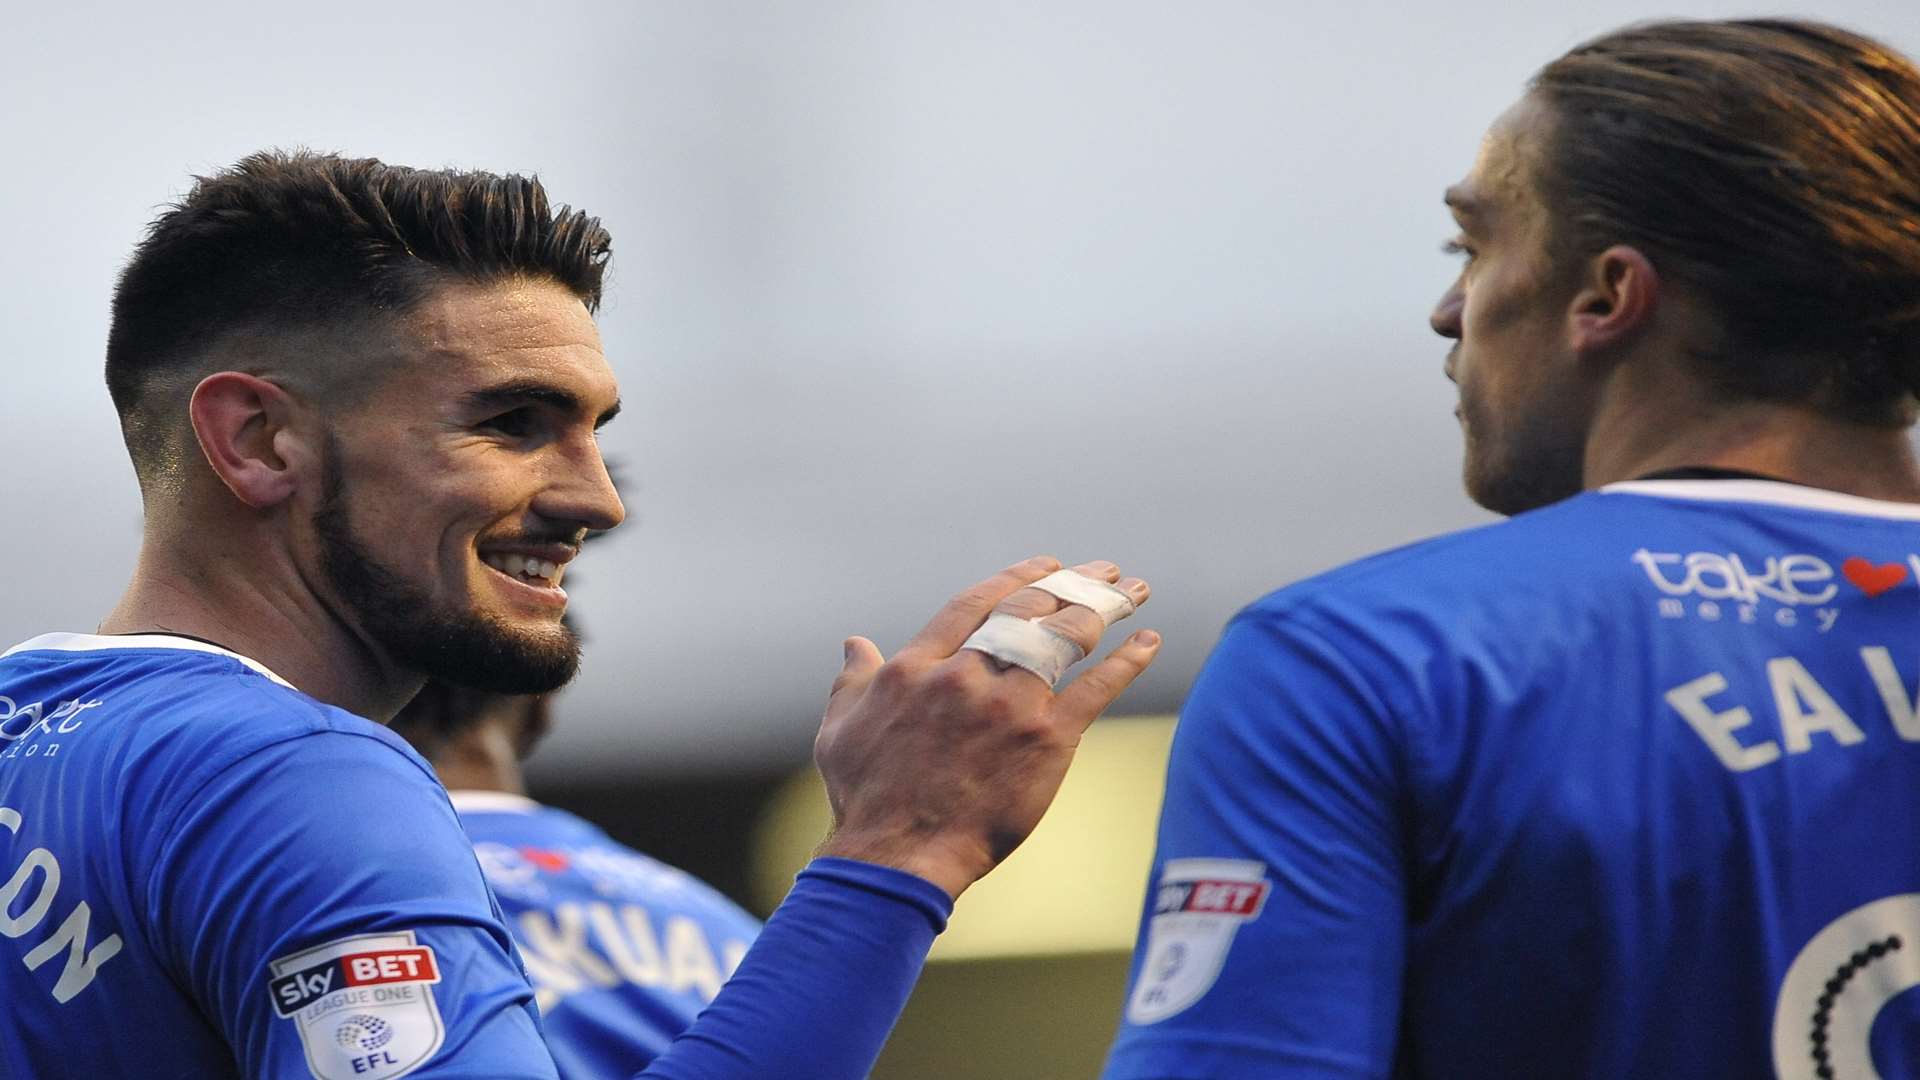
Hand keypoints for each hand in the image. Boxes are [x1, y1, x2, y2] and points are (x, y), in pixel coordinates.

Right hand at [812, 555, 1159, 898]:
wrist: (897, 857)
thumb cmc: (864, 800)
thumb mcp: (841, 730)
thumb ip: (854, 680)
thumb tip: (855, 642)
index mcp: (917, 666)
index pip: (976, 603)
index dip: (1016, 578)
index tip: (1045, 564)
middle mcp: (966, 675)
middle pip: (1028, 610)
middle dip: (1071, 582)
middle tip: (1103, 570)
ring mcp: (1009, 705)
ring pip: (1064, 639)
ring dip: (1104, 608)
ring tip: (1134, 591)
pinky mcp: (1046, 740)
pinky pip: (1095, 689)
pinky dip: (1126, 662)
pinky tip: (1148, 642)